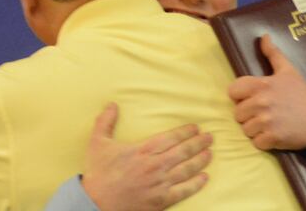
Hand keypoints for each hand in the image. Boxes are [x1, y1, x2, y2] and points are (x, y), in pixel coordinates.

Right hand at [81, 103, 212, 210]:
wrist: (95, 203)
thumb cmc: (98, 173)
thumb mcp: (98, 143)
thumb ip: (105, 122)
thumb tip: (112, 104)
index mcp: (143, 150)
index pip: (171, 138)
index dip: (186, 132)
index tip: (195, 128)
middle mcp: (155, 165)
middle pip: (184, 152)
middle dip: (199, 143)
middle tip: (210, 138)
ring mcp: (159, 184)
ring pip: (187, 170)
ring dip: (200, 161)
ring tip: (210, 154)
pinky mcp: (160, 200)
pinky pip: (183, 191)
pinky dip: (196, 184)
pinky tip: (204, 178)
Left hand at [227, 34, 305, 149]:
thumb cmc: (302, 93)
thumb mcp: (288, 70)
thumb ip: (273, 53)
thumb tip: (263, 36)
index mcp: (261, 84)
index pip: (233, 91)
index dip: (240, 96)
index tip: (251, 98)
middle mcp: (261, 102)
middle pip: (237, 113)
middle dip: (248, 114)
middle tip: (264, 112)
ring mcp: (266, 121)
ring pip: (245, 129)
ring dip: (255, 129)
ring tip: (269, 124)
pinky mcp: (272, 138)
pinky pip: (256, 142)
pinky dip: (263, 141)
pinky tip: (274, 134)